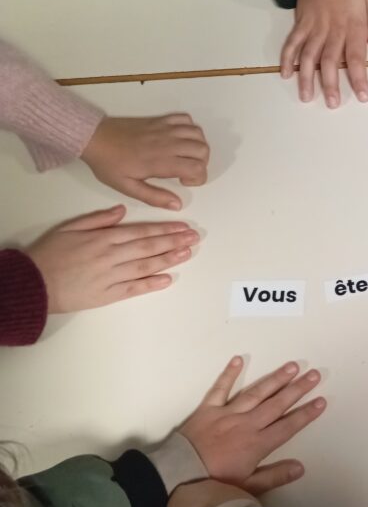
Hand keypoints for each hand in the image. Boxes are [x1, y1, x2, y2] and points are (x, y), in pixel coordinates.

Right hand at [26, 205, 196, 312]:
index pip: (141, 232)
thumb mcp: (71, 228)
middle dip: (174, 242)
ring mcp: (111, 276)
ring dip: (169, 259)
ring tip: (188, 254)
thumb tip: (122, 210)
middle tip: (195, 238)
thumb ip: (98, 219)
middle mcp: (111, 256)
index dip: (165, 229)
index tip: (183, 227)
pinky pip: (134, 289)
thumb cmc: (50, 254)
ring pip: (146, 266)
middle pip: (149, 247)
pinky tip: (168, 279)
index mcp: (103, 238)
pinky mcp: (108, 295)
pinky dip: (152, 284)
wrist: (34, 283)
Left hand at [81, 114, 209, 210]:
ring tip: (186, 156)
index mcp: (160, 162)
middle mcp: (167, 143)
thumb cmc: (109, 164)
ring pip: (198, 134)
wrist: (94, 138)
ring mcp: (165, 129)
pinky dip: (190, 128)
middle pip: (203, 150)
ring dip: (199, 146)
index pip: (197, 167)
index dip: (198, 178)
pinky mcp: (160, 120)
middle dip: (202, 163)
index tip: (183, 181)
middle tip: (186, 170)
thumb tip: (177, 205)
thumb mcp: (127, 187)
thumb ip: (154, 197)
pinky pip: (186, 119)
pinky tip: (181, 139)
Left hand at [178, 357, 326, 492]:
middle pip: (277, 404)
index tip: (321, 401)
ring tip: (291, 366)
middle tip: (314, 374)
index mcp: (257, 444)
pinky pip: (220, 389)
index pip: (288, 426)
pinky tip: (238, 359)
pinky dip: (229, 374)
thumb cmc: (213, 484)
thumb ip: (274, 476)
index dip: (306, 414)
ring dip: (275, 379)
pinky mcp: (207, 409)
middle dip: (298, 389)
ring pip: (256, 393)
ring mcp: (227, 414)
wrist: (176, 476)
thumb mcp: (246, 487)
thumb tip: (300, 467)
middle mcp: (247, 424)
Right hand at [283, 0, 367, 107]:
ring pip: (308, 57)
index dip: (358, 78)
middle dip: (331, 84)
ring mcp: (313, 28)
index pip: (356, 57)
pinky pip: (292, 43)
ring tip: (306, 97)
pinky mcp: (300, 24)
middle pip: (330, 62)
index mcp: (352, 25)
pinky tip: (286, 74)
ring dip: (306, 78)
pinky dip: (287, 59)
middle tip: (333, 104)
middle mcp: (331, 30)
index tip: (362, 96)